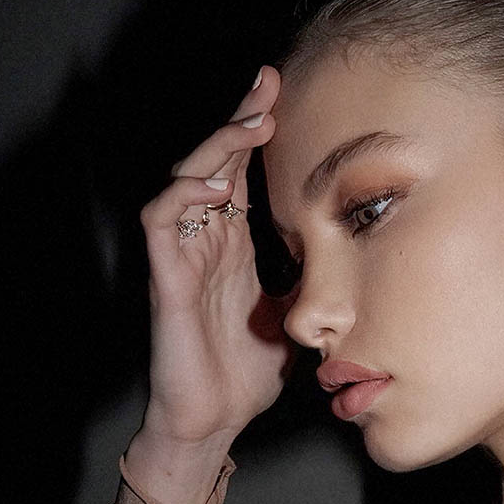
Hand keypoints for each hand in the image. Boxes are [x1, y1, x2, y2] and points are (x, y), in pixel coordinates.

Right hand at [137, 66, 294, 445]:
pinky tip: (214, 185)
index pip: (241, 172)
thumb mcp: (292, 312)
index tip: (281, 92)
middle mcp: (207, 240)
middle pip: (215, 162)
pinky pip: (160, 224)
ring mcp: (184, 257)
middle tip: (267, 84)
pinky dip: (181, 197)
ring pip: (185, 180)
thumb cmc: (247, 368)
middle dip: (240, 120)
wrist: (217, 419)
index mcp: (235, 243)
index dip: (255, 131)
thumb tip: (343, 251)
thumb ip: (305, 276)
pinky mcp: (165, 280)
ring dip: (216, 147)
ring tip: (252, 124)